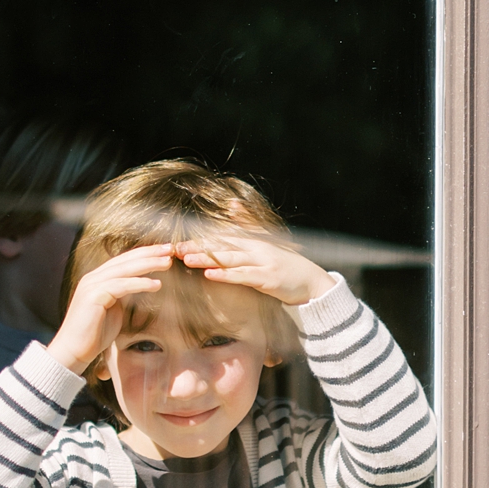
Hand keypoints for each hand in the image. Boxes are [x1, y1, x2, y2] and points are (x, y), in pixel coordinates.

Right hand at [47, 245, 175, 374]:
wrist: (74, 351)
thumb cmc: (94, 334)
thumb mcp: (113, 309)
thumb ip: (123, 296)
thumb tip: (140, 286)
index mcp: (98, 279)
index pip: (124, 261)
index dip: (144, 254)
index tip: (164, 252)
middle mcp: (93, 278)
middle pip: (125, 260)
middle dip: (149, 253)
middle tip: (170, 249)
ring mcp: (92, 285)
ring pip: (124, 269)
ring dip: (148, 264)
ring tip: (167, 263)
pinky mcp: (93, 296)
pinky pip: (121, 285)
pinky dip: (139, 283)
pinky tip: (156, 285)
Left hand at [176, 236, 334, 306]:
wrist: (313, 283)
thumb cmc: (287, 267)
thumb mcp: (267, 244)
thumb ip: (248, 226)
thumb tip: (233, 204)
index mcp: (254, 241)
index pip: (222, 238)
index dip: (200, 239)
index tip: (179, 241)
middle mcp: (257, 248)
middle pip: (223, 246)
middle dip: (198, 247)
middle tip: (175, 249)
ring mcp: (263, 262)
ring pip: (230, 259)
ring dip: (207, 259)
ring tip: (187, 259)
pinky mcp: (268, 278)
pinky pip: (244, 276)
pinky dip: (226, 275)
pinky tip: (210, 274)